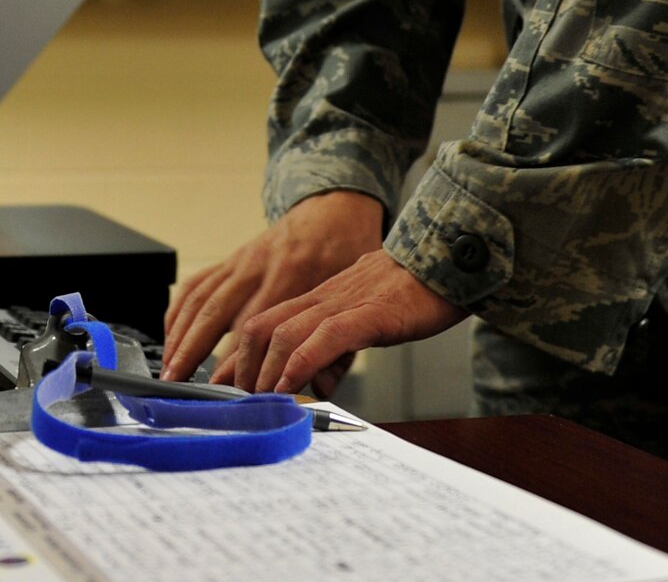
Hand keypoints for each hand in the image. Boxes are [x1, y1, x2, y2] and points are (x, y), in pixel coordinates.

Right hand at [160, 190, 383, 385]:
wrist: (333, 211)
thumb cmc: (345, 255)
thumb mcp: (350, 300)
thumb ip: (336, 349)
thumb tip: (319, 391)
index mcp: (291, 277)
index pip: (254, 327)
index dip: (235, 361)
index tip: (223, 389)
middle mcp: (259, 267)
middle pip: (216, 313)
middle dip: (192, 351)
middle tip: (178, 382)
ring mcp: (241, 261)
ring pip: (200, 299)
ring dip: (179, 335)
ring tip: (169, 368)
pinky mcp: (232, 259)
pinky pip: (197, 284)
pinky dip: (179, 310)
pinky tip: (171, 335)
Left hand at [236, 250, 467, 395]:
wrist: (445, 264)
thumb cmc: (407, 294)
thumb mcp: (359, 321)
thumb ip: (334, 348)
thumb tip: (316, 383)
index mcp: (316, 301)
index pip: (261, 325)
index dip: (237, 358)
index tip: (222, 388)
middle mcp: (320, 300)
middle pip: (259, 329)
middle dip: (242, 370)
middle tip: (239, 403)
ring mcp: (341, 304)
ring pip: (283, 334)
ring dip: (265, 373)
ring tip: (261, 402)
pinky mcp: (368, 314)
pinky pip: (325, 337)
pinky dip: (302, 363)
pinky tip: (293, 385)